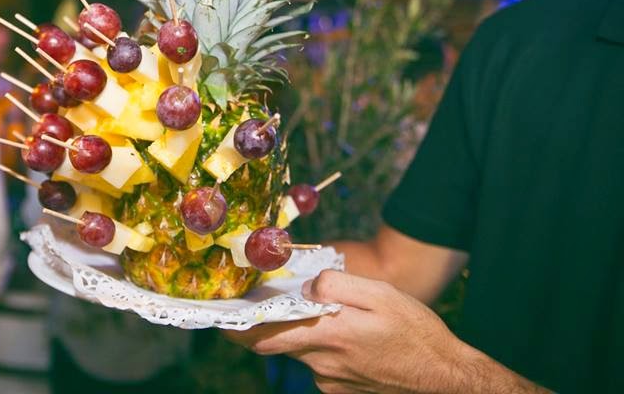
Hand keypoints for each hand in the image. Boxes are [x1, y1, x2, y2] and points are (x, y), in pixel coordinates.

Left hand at [226, 270, 544, 393]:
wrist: (448, 381)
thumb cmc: (417, 333)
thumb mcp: (380, 294)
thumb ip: (336, 285)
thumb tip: (306, 285)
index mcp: (327, 337)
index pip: (263, 335)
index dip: (236, 326)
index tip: (218, 313)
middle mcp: (322, 364)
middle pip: (276, 343)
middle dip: (263, 324)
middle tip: (258, 303)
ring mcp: (331, 381)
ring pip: (302, 351)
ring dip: (304, 332)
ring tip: (330, 314)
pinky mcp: (343, 390)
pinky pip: (322, 363)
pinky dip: (325, 346)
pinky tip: (352, 336)